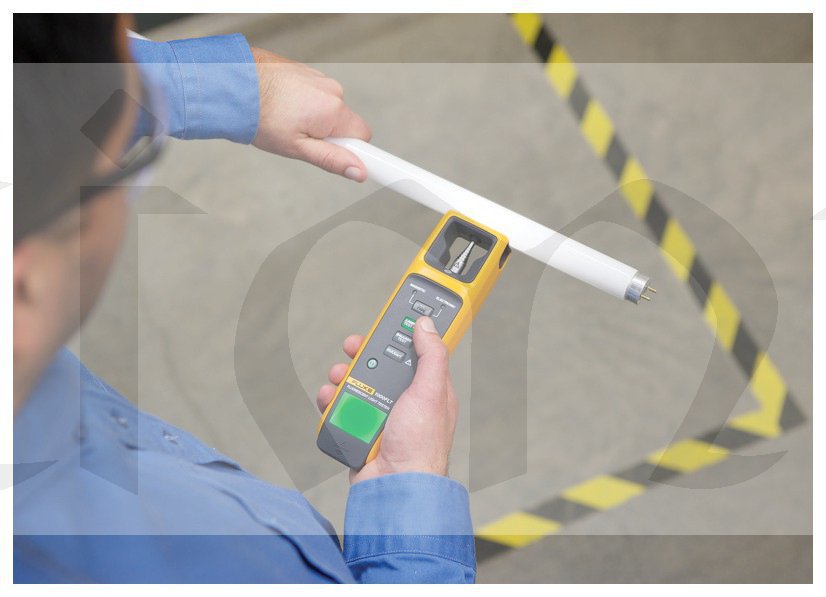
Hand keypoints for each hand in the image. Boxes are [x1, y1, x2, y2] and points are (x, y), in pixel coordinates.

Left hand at [250, 47, 371, 180]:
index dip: (356, 151)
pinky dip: (302, 102)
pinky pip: (314, 94)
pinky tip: (281, 106)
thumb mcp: (297, 148)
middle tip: (299, 139)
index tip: (349, 161)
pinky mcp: (305, 70)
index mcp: (333, 110)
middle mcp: (331, 90)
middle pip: (344, 122)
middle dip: (328, 134)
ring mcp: (318, 77)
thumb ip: (332, 160)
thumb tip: (359, 171)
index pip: (364, 136)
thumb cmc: (260, 117)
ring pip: (327, 108)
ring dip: (312, 117)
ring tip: (284, 121)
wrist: (232, 82)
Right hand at [316, 316, 457, 483]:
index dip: (401, 335)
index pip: (414, 352)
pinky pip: (342, 407)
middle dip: (364, 355)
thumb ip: (431, 355)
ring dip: (344, 377)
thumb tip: (426, 325)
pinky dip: (332, 401)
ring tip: (337, 377)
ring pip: (358, 383)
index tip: (388, 321)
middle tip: (352, 347)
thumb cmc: (420, 446)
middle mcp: (405, 400)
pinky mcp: (360, 429)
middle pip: (381, 365)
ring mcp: (382, 415)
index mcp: (427, 389)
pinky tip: (329, 397)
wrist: (394, 487)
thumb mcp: (431, 392)